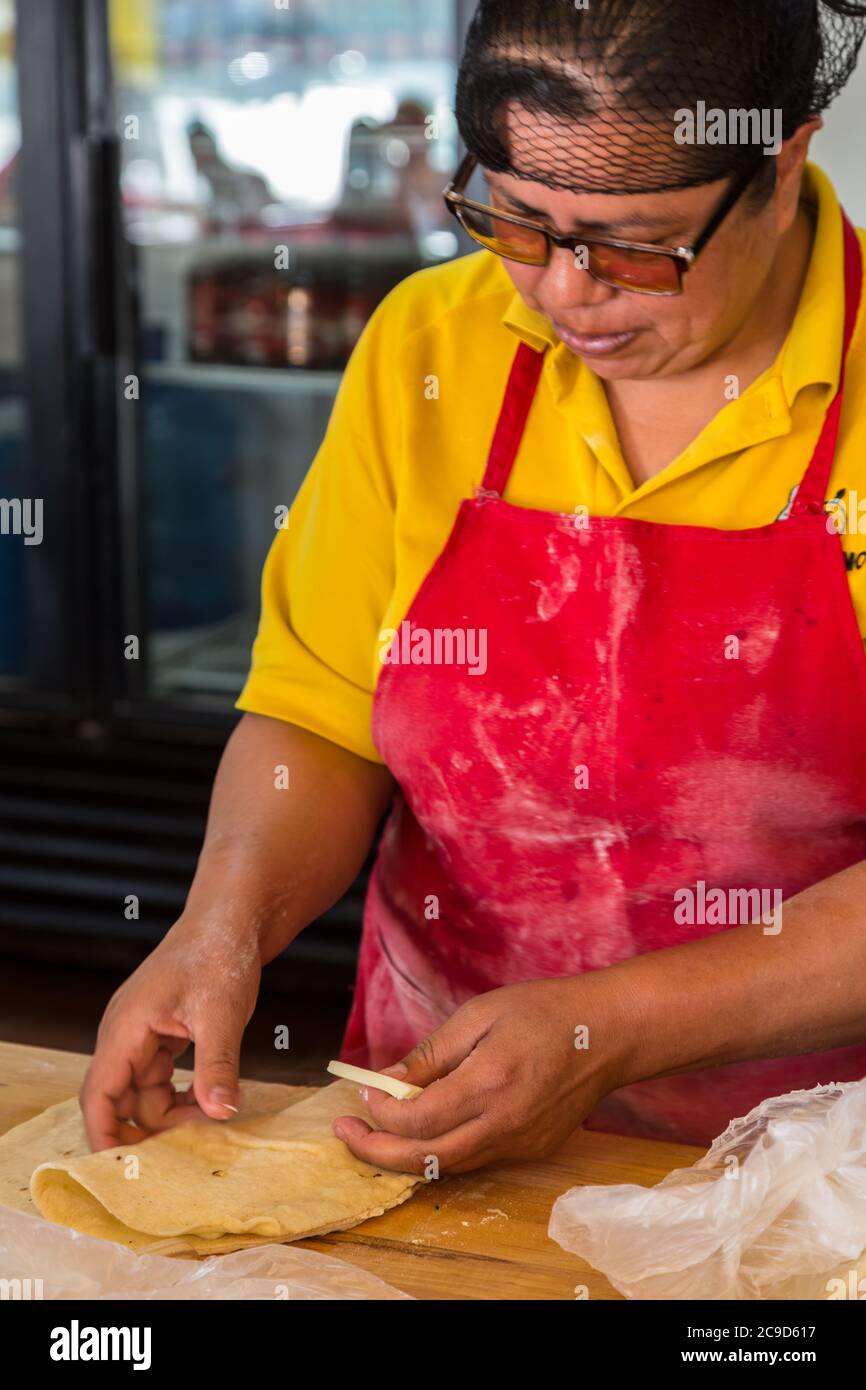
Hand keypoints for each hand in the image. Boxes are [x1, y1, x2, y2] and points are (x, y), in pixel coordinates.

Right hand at [79, 916, 261, 1151]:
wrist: (231, 921)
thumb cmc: (218, 954)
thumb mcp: (221, 1014)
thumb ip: (217, 1066)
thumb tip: (221, 1112)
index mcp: (126, 1028)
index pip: (99, 1093)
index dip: (105, 1135)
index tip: (122, 1170)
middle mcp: (125, 1034)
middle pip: (119, 1100)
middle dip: (148, 1129)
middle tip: (187, 1151)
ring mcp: (142, 1035)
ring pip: (143, 1093)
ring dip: (171, 1113)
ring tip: (212, 1118)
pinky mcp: (161, 1035)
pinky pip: (159, 1079)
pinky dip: (181, 1095)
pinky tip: (209, 1100)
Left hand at [333, 974, 631, 1174]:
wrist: (607, 1034)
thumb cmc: (543, 1012)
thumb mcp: (479, 1015)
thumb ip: (431, 1055)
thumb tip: (387, 1084)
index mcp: (488, 1084)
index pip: (416, 1120)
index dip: (380, 1112)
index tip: (362, 1091)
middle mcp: (504, 1124)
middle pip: (424, 1160)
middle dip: (375, 1152)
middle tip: (346, 1131)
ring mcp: (520, 1143)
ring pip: (447, 1167)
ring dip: (404, 1156)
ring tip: (374, 1131)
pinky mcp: (531, 1150)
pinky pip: (474, 1159)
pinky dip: (440, 1150)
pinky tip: (423, 1129)